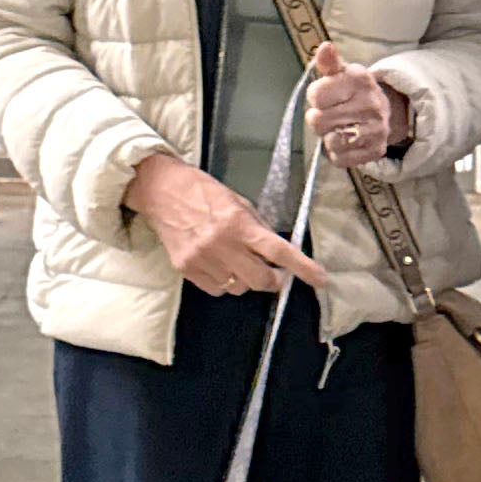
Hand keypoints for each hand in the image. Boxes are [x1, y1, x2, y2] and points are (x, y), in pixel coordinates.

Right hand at [124, 154, 324, 297]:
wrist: (161, 191)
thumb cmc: (202, 193)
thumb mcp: (238, 203)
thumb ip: (258, 228)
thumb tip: (279, 252)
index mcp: (238, 223)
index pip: (278, 251)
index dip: (302, 268)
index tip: (319, 279)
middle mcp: (221, 244)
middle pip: (261, 279)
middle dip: (274, 280)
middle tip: (275, 273)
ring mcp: (202, 258)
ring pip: (239, 288)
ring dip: (245, 279)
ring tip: (236, 260)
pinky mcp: (186, 268)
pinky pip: (217, 289)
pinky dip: (224, 282)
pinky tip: (218, 265)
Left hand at [308, 42, 397, 169]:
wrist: (383, 111)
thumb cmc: (351, 91)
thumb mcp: (340, 72)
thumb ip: (328, 62)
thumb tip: (325, 47)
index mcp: (360, 79)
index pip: (316, 95)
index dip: (316, 97)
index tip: (326, 96)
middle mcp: (371, 104)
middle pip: (318, 121)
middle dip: (319, 119)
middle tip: (330, 114)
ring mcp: (376, 129)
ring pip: (330, 141)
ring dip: (328, 137)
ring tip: (337, 127)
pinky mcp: (376, 150)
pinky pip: (340, 159)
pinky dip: (337, 153)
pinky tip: (345, 141)